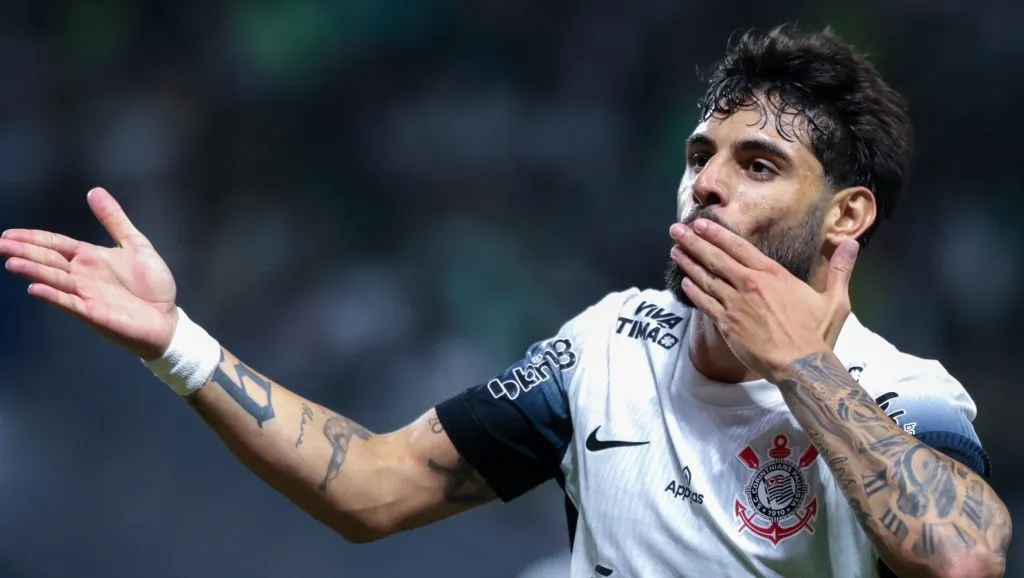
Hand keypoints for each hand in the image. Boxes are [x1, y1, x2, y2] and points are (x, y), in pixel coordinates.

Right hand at [0, 188, 177, 359]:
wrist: (167, 318)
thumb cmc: (152, 284)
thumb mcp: (136, 245)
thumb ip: (114, 220)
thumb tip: (94, 191)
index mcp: (90, 258)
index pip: (56, 244)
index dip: (33, 238)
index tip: (8, 234)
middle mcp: (82, 275)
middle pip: (49, 260)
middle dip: (24, 252)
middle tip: (0, 244)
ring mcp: (85, 295)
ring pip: (55, 280)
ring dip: (34, 271)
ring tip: (12, 262)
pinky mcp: (93, 313)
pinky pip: (70, 303)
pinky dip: (53, 296)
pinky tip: (36, 288)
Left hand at [669, 218, 859, 380]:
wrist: (801, 367)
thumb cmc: (817, 335)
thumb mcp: (835, 300)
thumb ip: (840, 269)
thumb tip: (853, 243)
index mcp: (773, 275)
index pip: (739, 247)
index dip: (718, 233)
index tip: (701, 223)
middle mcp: (750, 285)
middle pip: (716, 258)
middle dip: (694, 242)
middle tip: (676, 230)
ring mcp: (735, 305)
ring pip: (706, 278)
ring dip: (689, 262)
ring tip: (675, 250)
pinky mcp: (727, 325)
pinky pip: (705, 303)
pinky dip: (693, 290)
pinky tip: (685, 281)